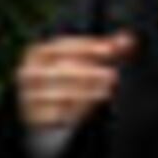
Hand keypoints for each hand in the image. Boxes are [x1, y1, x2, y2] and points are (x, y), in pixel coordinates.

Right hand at [13, 30, 132, 133]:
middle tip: (113, 75)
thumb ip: (109, 49)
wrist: (43, 109)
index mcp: (37, 54)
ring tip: (107, 91)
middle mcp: (27, 74)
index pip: (61, 46)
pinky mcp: (32, 118)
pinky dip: (76, 112)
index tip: (111, 50)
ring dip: (86, 93)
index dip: (87, 47)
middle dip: (88, 73)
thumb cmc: (70, 77)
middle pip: (58, 71)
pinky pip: (55, 116)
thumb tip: (130, 40)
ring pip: (58, 95)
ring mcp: (28, 96)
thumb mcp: (87, 60)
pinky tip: (94, 109)